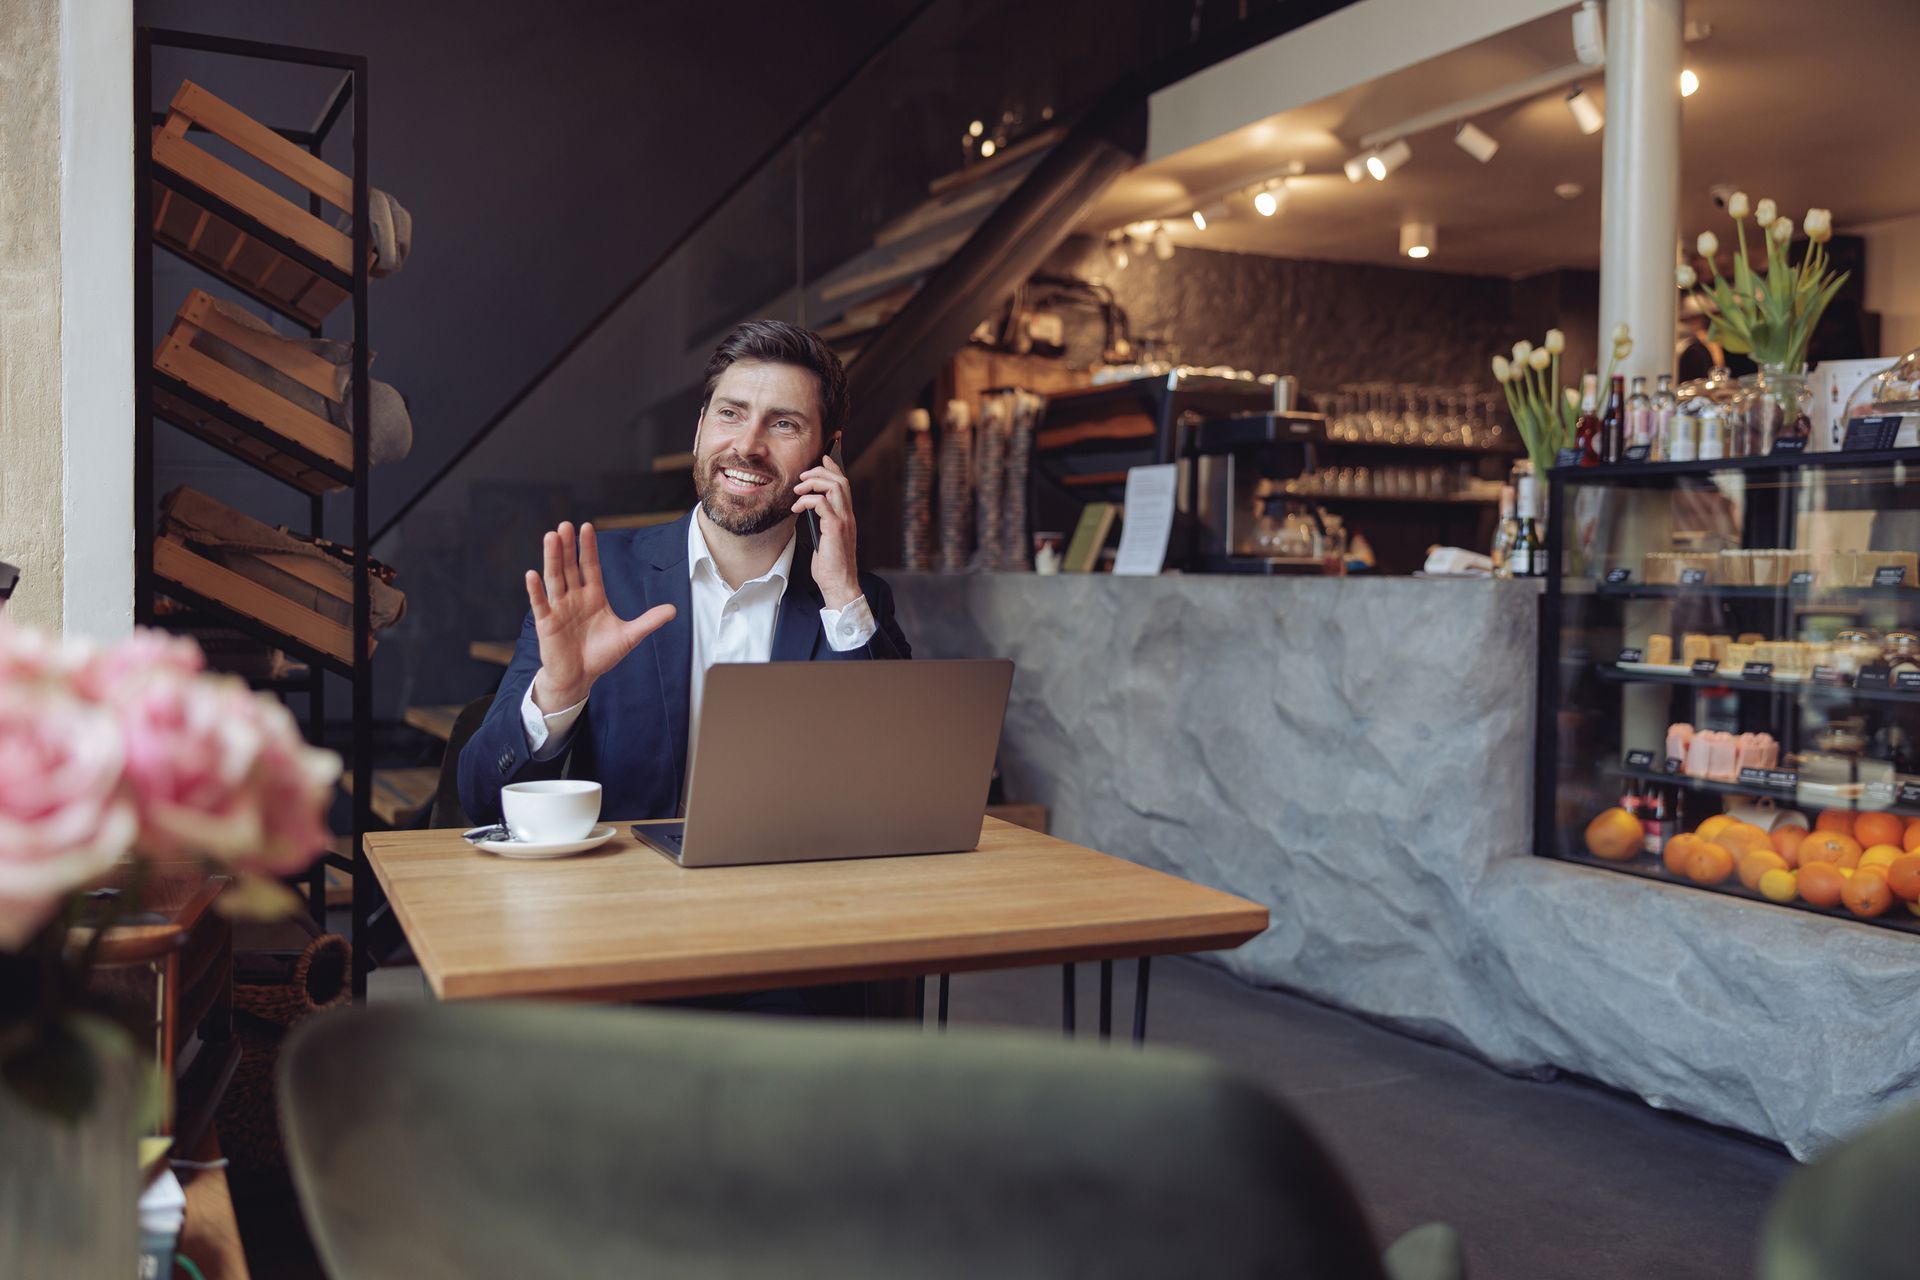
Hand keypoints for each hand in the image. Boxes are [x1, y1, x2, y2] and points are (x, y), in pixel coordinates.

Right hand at [525, 521, 674, 712]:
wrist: (579, 677)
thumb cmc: (601, 655)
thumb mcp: (629, 636)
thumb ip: (649, 621)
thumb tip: (674, 609)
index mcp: (593, 596)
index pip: (590, 566)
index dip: (588, 548)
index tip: (587, 527)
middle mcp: (574, 598)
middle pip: (570, 567)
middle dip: (568, 547)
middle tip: (566, 525)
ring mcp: (559, 609)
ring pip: (555, 579)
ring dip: (552, 559)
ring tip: (551, 537)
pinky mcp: (546, 624)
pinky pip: (540, 604)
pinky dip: (536, 590)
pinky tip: (531, 574)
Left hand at [794, 454, 859, 609]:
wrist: (839, 584)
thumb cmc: (830, 565)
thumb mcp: (825, 538)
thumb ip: (821, 521)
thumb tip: (807, 506)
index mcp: (846, 516)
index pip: (844, 484)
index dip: (834, 467)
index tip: (823, 457)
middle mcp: (848, 515)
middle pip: (840, 480)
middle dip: (820, 472)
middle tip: (803, 477)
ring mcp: (844, 521)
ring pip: (834, 487)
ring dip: (814, 482)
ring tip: (799, 489)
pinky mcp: (835, 528)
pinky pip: (822, 503)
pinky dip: (807, 500)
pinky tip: (797, 507)